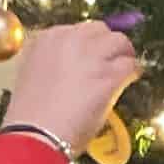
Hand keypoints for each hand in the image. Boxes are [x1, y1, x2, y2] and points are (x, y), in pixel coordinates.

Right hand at [6, 19, 140, 160]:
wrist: (35, 133)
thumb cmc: (30, 116)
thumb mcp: (31, 76)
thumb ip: (51, 64)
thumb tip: (72, 69)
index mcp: (46, 39)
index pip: (76, 30)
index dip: (87, 45)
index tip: (90, 57)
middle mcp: (69, 40)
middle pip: (99, 29)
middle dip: (106, 44)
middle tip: (111, 60)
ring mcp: (91, 56)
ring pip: (119, 41)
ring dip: (123, 54)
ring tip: (123, 68)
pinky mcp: (108, 74)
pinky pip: (130, 64)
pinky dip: (132, 72)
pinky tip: (129, 80)